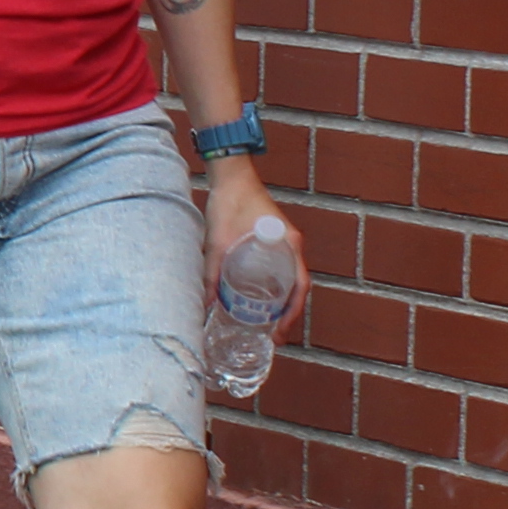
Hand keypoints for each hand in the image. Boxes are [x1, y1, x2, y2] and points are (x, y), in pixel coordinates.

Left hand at [202, 173, 296, 320]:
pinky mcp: (271, 239)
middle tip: (272, 334)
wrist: (230, 175)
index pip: (301, 285)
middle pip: (297, 285)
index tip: (281, 330)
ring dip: (281, 301)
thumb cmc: (230, 202)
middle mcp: (291, 244)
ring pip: (288, 278)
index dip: (294, 311)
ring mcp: (283, 241)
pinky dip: (273, 286)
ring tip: (266, 323)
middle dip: (288, 312)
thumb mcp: (219, 241)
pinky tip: (257, 298)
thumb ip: (212, 272)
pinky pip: (278, 268)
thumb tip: (206, 304)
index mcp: (288, 243)